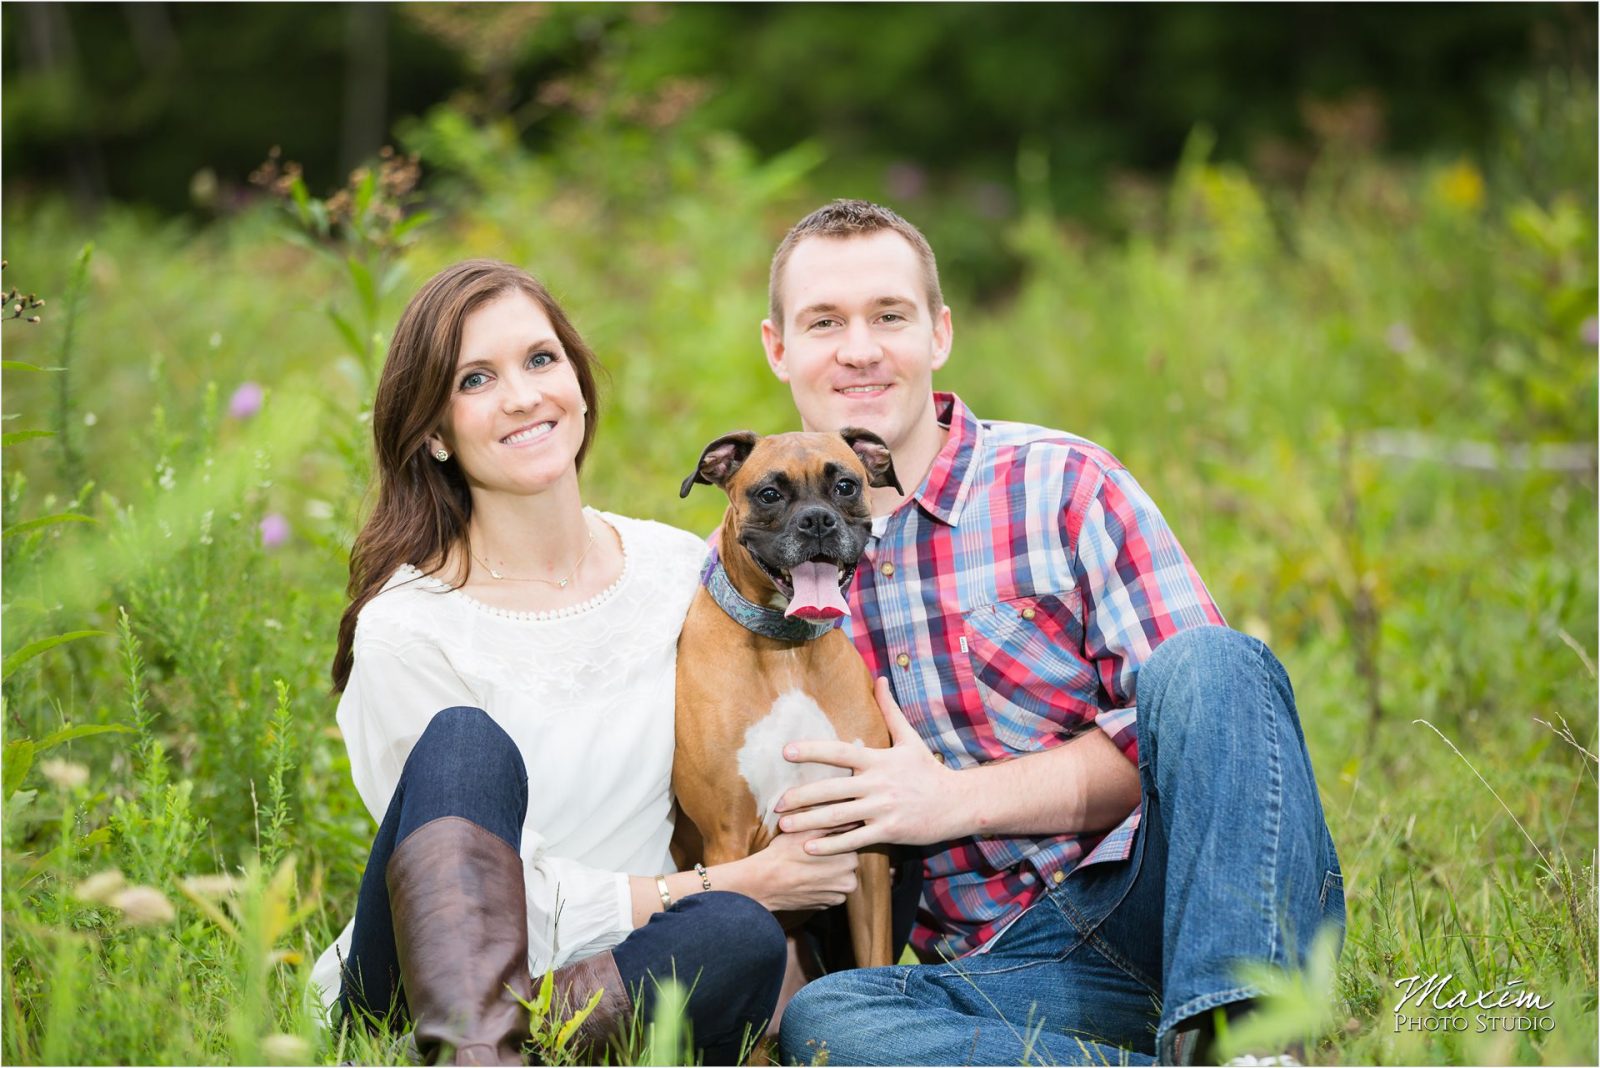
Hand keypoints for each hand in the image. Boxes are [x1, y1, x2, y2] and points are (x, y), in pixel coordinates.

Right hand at [738, 829, 859, 910]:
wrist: (763, 884)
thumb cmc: (783, 854)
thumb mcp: (807, 831)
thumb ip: (833, 825)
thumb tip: (852, 819)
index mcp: (849, 860)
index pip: (850, 844)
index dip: (832, 840)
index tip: (818, 840)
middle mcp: (849, 881)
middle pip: (846, 862)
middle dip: (833, 857)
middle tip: (810, 852)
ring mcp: (838, 896)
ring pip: (839, 877)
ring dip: (828, 872)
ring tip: (807, 866)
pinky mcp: (827, 906)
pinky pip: (830, 891)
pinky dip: (821, 885)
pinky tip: (806, 878)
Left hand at [774, 677, 963, 853]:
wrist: (957, 803)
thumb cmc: (928, 770)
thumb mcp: (910, 738)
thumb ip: (890, 710)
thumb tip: (880, 678)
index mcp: (878, 760)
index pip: (839, 752)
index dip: (812, 751)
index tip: (785, 752)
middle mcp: (877, 784)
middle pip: (831, 790)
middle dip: (801, 797)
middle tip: (776, 803)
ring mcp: (882, 809)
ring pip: (838, 817)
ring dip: (808, 822)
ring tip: (784, 827)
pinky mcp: (889, 831)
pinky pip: (854, 840)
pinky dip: (830, 846)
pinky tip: (809, 848)